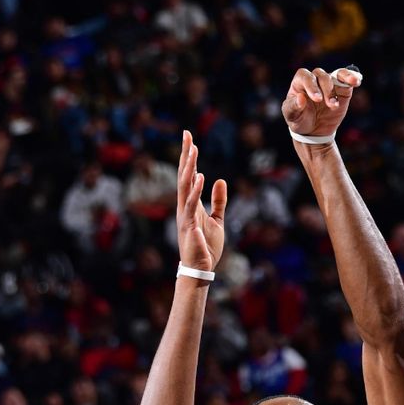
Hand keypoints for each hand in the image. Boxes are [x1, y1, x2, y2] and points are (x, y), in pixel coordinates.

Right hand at [176, 131, 226, 271]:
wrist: (200, 267)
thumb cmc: (206, 243)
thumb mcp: (217, 218)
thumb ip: (218, 200)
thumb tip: (219, 179)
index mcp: (189, 204)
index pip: (187, 176)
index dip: (188, 157)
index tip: (189, 137)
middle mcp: (184, 210)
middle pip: (184, 180)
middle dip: (187, 160)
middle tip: (189, 140)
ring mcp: (186, 222)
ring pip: (187, 198)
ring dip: (191, 182)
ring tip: (197, 166)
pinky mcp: (191, 236)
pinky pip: (192, 223)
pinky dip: (194, 210)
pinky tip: (198, 202)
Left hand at [281, 67, 361, 136]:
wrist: (313, 130)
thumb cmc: (299, 120)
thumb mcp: (292, 116)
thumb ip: (294, 107)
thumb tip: (301, 98)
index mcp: (300, 83)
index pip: (305, 76)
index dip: (311, 85)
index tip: (317, 99)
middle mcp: (315, 80)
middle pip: (321, 75)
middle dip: (327, 89)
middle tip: (330, 104)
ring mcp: (329, 84)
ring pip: (337, 74)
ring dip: (343, 79)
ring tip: (352, 84)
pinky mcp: (342, 89)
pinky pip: (347, 80)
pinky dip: (353, 78)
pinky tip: (356, 81)